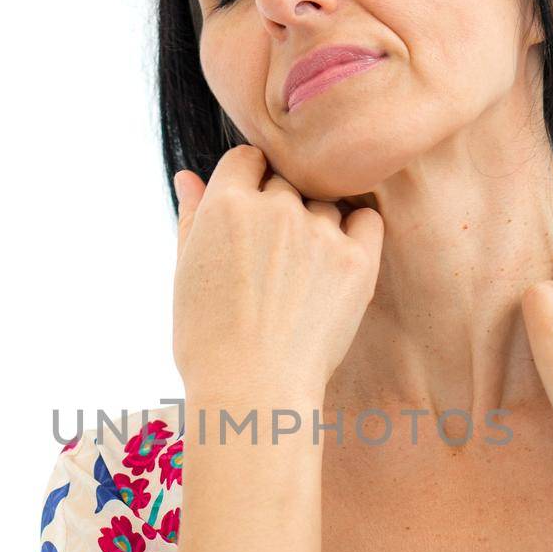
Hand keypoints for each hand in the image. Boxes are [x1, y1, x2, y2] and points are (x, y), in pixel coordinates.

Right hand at [171, 147, 383, 407]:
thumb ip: (191, 217)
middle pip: (286, 182)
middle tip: (274, 259)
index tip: (251, 216)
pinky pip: (367, 221)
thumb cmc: (209, 341)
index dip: (249, 183)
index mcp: (226, 204)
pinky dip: (357, 232)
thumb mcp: (185, 274)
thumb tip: (187, 176)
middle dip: (280, 208)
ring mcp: (318, 233)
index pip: (247, 159)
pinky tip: (339, 262)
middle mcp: (274, 208)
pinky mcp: (357, 261)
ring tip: (300, 278)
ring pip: (324, 204)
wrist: (252, 392)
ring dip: (316, 226)